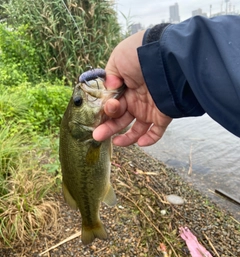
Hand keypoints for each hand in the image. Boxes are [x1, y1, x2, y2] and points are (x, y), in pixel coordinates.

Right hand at [93, 31, 171, 146]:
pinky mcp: (162, 115)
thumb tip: (109, 89)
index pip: (112, 105)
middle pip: (120, 119)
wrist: (167, 56)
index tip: (102, 112)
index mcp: (124, 88)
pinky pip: (156, 132)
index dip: (105, 112)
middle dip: (108, 127)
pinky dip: (150, 139)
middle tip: (97, 135)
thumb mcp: (118, 60)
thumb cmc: (141, 54)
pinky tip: (140, 142)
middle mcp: (136, 100)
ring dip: (126, 138)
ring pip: (136, 129)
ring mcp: (149, 108)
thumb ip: (110, 76)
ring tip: (116, 143)